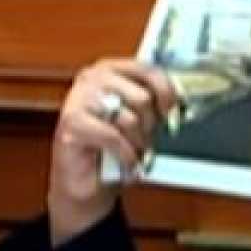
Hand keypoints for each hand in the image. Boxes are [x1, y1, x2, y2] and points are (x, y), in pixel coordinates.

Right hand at [48, 58, 178, 246]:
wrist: (87, 181)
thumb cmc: (113, 149)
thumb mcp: (140, 121)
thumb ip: (153, 104)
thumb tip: (179, 101)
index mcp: (111, 70)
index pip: (147, 70)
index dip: (166, 92)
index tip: (172, 112)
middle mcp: (92, 78)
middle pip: (142, 97)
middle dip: (149, 126)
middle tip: (142, 139)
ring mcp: (79, 98)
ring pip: (129, 119)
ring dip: (138, 144)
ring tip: (132, 152)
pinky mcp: (72, 122)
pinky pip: (114, 137)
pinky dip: (126, 155)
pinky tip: (126, 162)